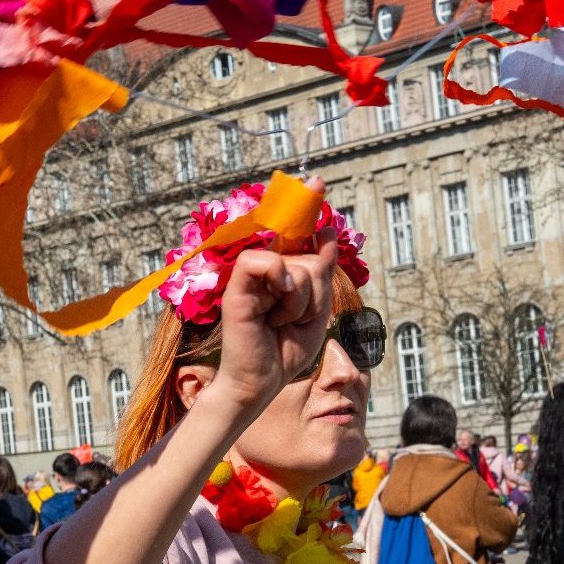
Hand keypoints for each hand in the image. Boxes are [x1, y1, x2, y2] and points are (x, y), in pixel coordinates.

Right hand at [206, 178, 338, 414]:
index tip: (318, 181)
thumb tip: (326, 233)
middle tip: (295, 318)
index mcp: (284, 272)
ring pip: (295, 265)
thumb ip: (322, 272)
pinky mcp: (237, 286)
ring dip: (301, 302)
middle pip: (312, 258)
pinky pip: (264, 261)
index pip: (300, 234)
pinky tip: (273, 311)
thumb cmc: (285, 350)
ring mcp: (251, 275)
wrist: (261, 382)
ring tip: (281, 322)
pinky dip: (279, 284)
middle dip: (316, 294)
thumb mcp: (316, 310)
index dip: (307, 205)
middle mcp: (267, 269)